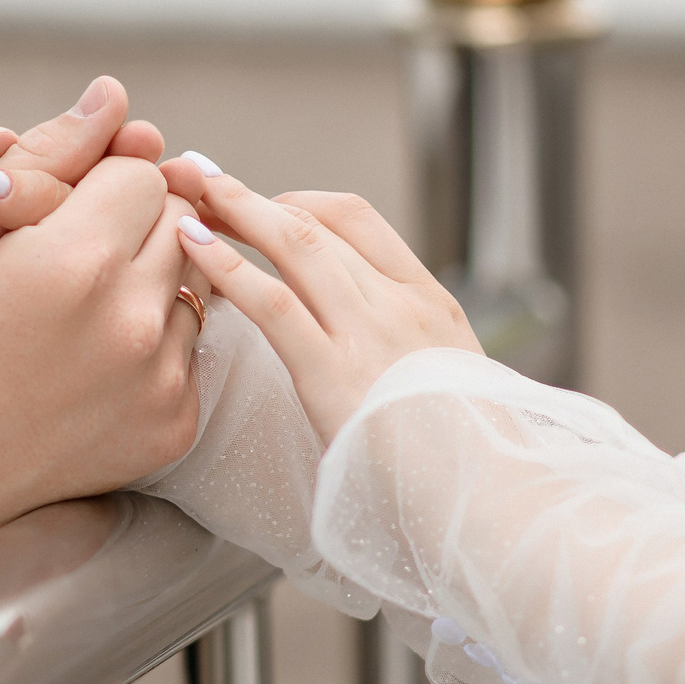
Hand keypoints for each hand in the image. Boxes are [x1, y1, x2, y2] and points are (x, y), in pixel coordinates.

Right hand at [0, 154, 209, 550]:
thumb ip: (44, 157)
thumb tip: (111, 96)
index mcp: (79, 260)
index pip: (141, 175)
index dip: (100, 185)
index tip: (67, 212)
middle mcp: (133, 321)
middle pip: (177, 223)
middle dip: (133, 227)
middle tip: (80, 254)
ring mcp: (159, 378)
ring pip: (192, 284)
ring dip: (149, 284)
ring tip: (86, 308)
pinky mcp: (174, 423)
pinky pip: (190, 350)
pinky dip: (155, 346)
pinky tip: (98, 359)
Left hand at [165, 163, 479, 441]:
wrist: (494, 501)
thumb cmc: (469, 462)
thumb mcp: (454, 387)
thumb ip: (413, 355)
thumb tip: (376, 355)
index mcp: (431, 302)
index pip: (357, 220)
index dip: (299, 203)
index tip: (263, 206)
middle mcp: (401, 304)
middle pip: (315, 224)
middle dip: (252, 199)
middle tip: (205, 183)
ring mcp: (369, 333)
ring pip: (293, 245)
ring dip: (233, 212)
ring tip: (189, 196)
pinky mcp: (333, 374)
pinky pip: (271, 301)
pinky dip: (226, 264)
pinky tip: (193, 246)